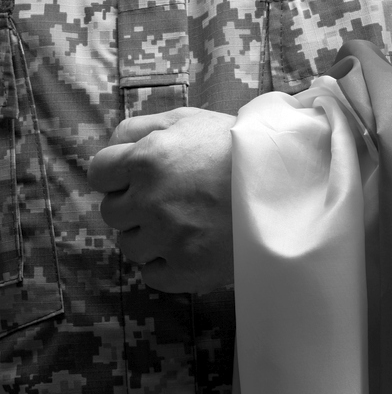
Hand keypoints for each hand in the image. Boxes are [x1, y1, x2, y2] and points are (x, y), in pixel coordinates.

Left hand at [87, 107, 237, 292]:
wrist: (289, 183)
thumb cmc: (239, 146)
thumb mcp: (189, 119)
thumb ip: (140, 128)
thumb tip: (112, 148)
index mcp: (146, 159)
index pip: (99, 173)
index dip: (117, 175)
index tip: (138, 179)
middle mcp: (150, 200)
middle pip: (112, 213)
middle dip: (134, 206)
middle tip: (170, 200)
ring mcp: (168, 238)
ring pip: (130, 246)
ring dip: (149, 236)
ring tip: (185, 224)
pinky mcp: (187, 269)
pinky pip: (152, 274)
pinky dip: (166, 265)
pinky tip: (191, 247)